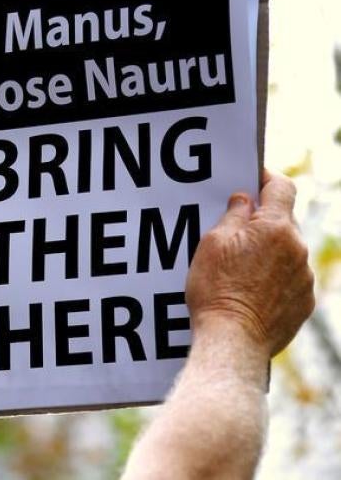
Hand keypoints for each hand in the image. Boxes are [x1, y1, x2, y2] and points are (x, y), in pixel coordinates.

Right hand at [186, 169, 313, 355]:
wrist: (232, 339)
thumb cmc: (216, 289)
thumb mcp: (213, 243)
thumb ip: (233, 216)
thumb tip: (244, 200)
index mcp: (275, 228)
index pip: (281, 187)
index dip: (266, 179)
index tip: (253, 179)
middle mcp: (298, 248)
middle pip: (285, 221)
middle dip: (263, 222)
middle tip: (235, 231)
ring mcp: (304, 277)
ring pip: (288, 251)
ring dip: (269, 252)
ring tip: (240, 268)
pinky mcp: (304, 303)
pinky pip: (291, 279)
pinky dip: (275, 278)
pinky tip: (251, 290)